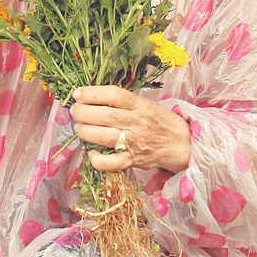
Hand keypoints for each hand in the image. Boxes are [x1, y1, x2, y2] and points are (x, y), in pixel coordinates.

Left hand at [72, 86, 191, 175]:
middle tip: (75, 111)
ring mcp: (135, 142)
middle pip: (105, 114)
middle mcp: (137, 122)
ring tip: (79, 128)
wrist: (181, 143)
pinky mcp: (133, 160)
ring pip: (104, 136)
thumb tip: (92, 97)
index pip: (114, 94)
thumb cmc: (159, 121)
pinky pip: (111, 163)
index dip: (91, 93)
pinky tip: (92, 153)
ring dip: (85, 131)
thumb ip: (122, 101)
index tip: (78, 93)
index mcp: (140, 105)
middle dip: (82, 112)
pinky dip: (97, 159)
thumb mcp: (145, 103)